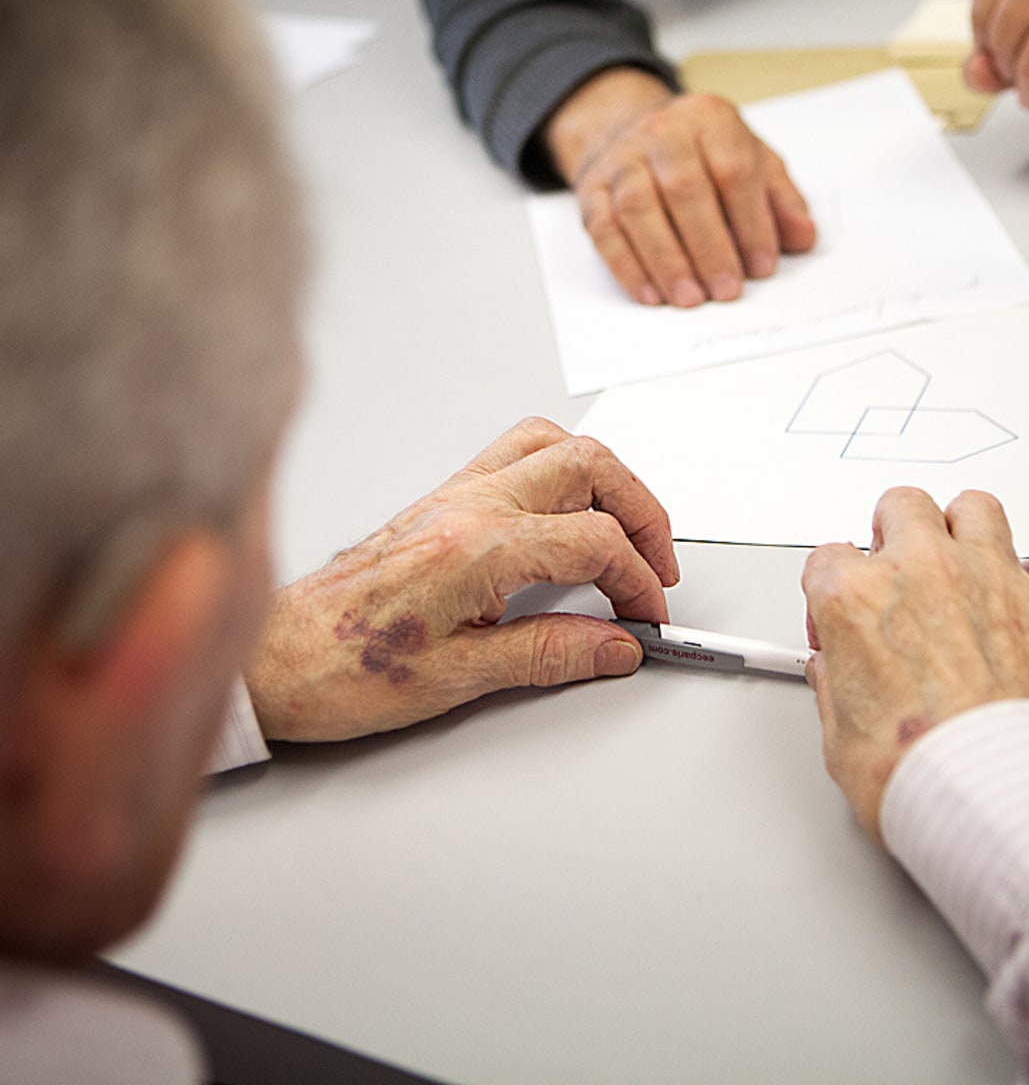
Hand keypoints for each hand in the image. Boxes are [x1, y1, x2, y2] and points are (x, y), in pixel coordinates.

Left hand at [245, 418, 678, 739]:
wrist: (276, 655)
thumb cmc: (342, 668)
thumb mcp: (456, 679)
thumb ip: (548, 654)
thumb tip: (614, 645)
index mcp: (475, 548)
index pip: (592, 541)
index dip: (638, 579)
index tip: (647, 616)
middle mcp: (467, 504)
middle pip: (589, 466)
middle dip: (642, 512)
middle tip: (657, 564)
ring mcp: (454, 494)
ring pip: (555, 445)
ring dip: (606, 481)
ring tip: (625, 530)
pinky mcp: (443, 498)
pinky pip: (519, 452)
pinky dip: (564, 471)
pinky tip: (570, 511)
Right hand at [543, 67, 816, 305]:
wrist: (631, 131)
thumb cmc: (701, 155)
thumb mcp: (750, 161)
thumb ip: (780, 199)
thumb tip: (802, 238)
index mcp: (710, 119)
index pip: (734, 169)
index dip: (751, 222)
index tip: (762, 265)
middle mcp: (662, 131)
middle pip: (684, 188)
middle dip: (708, 247)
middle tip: (726, 290)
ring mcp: (622, 159)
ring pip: (639, 208)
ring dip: (666, 260)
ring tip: (690, 298)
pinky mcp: (593, 189)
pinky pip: (605, 229)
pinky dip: (628, 266)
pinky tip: (652, 294)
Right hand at [801, 487, 1028, 842]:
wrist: (994, 799)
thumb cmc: (917, 773)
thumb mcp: (838, 738)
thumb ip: (835, 689)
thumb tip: (840, 679)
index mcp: (855, 598)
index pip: (827, 558)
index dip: (829, 592)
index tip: (840, 621)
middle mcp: (922, 571)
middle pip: (901, 506)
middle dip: (893, 533)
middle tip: (896, 568)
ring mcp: (989, 579)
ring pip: (977, 508)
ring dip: (965, 529)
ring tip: (962, 561)